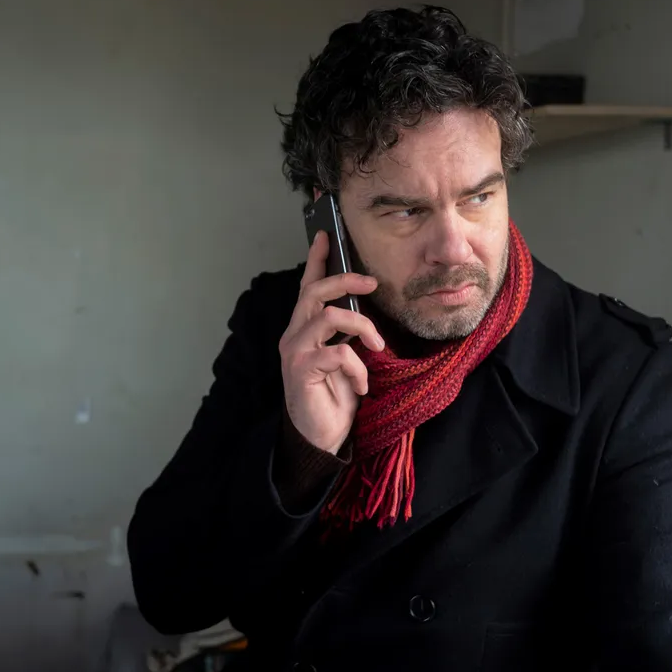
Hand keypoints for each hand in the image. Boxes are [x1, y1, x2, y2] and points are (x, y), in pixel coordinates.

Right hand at [278, 231, 384, 453]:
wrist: (320, 438)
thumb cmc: (334, 397)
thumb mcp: (344, 359)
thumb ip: (346, 335)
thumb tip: (365, 311)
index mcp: (304, 329)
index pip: (308, 287)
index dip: (315, 260)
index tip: (325, 234)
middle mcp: (294, 335)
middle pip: (314, 292)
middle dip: (345, 280)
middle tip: (372, 283)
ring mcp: (295, 352)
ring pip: (328, 316)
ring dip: (361, 327)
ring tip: (378, 347)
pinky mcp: (301, 371)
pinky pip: (337, 353)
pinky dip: (357, 367)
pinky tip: (363, 385)